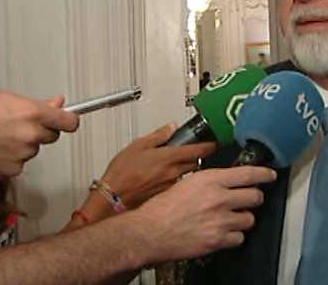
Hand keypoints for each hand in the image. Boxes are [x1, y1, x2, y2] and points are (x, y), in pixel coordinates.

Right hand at [0, 91, 78, 178]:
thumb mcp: (9, 99)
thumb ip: (38, 105)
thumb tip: (58, 104)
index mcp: (33, 114)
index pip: (70, 122)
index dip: (68, 121)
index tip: (67, 121)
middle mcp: (31, 135)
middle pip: (51, 137)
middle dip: (40, 132)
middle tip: (17, 126)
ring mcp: (22, 155)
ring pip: (32, 151)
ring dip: (22, 146)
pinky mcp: (11, 171)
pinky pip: (19, 164)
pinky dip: (10, 159)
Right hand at [100, 123, 216, 208]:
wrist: (112, 199)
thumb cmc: (121, 175)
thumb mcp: (137, 145)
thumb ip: (158, 136)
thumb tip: (170, 127)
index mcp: (169, 158)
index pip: (199, 150)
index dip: (211, 145)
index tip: (215, 142)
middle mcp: (175, 173)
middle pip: (197, 163)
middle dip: (197, 157)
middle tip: (192, 152)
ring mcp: (173, 187)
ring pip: (188, 176)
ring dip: (186, 170)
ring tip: (172, 167)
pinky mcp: (168, 198)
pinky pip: (178, 187)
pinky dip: (176, 182)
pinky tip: (163, 181)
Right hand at [129, 166, 276, 263]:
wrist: (150, 232)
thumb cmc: (162, 208)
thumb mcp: (187, 182)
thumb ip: (210, 181)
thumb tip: (226, 181)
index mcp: (211, 180)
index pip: (249, 174)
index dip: (264, 175)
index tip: (270, 176)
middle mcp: (219, 198)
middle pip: (255, 197)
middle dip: (253, 198)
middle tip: (248, 200)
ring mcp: (221, 220)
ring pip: (249, 219)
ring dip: (242, 219)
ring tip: (230, 218)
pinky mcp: (218, 240)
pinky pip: (239, 238)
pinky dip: (233, 237)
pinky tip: (223, 233)